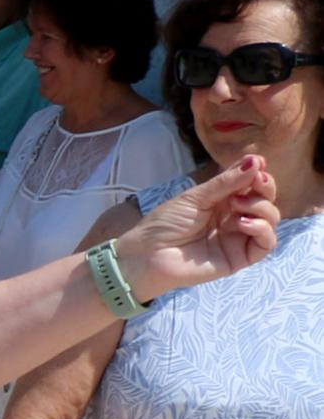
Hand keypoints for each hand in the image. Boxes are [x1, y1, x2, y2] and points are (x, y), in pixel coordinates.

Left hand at [119, 155, 280, 294]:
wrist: (148, 256)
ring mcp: (238, 237)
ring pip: (270, 219)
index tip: (258, 163)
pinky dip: (262, 229)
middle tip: (256, 181)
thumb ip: (226, 182)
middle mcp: (234, 216)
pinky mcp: (240, 257)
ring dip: (261, 207)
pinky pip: (266, 243)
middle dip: (264, 187)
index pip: (251, 183)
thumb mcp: (196, 197)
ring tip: (237, 205)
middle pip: (265, 199)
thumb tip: (256, 161)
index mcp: (222, 200)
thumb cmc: (165, 224)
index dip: (257, 173)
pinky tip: (243, 223)